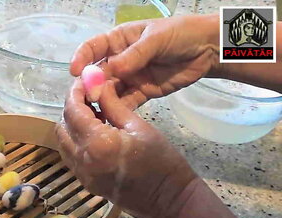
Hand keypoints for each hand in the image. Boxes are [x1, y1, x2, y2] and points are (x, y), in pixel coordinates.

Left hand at [56, 79, 197, 217]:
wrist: (169, 200)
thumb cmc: (162, 161)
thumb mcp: (138, 126)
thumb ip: (112, 104)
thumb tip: (98, 84)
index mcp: (97, 143)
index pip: (73, 110)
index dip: (74, 92)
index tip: (82, 80)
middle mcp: (82, 159)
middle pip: (62, 126)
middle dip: (71, 107)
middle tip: (87, 96)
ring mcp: (81, 174)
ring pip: (62, 142)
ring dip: (70, 124)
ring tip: (91, 114)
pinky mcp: (85, 182)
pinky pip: (69, 156)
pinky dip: (74, 141)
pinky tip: (92, 133)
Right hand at [70, 14, 219, 108]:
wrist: (208, 49)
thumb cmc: (180, 34)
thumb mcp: (156, 38)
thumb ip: (135, 55)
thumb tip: (113, 69)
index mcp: (119, 40)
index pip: (93, 48)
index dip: (81, 58)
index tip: (74, 71)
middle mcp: (119, 60)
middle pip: (97, 73)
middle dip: (90, 84)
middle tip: (88, 96)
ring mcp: (129, 77)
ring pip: (108, 90)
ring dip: (101, 99)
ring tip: (95, 110)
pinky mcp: (141, 92)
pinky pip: (125, 103)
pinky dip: (117, 110)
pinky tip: (110, 117)